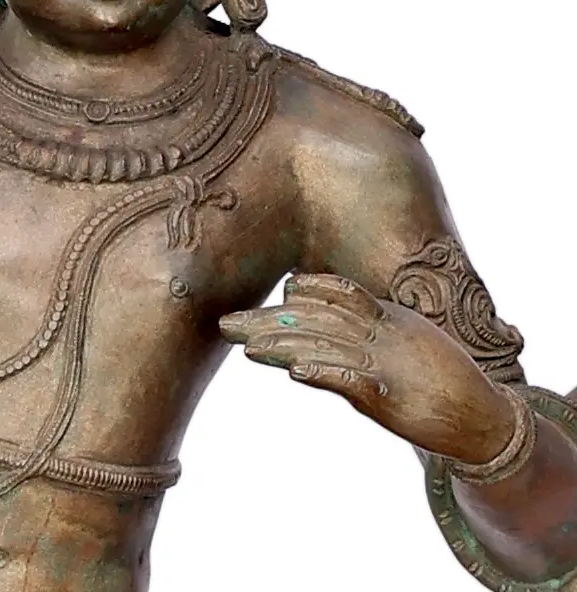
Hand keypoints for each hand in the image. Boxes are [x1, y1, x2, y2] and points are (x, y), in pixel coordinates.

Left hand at [220, 273, 517, 465]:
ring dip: (283, 343)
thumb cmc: (438, 381)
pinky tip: (294, 371)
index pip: (336, 292)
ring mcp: (384, 362)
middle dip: (269, 319)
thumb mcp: (400, 348)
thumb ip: (362, 339)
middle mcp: (381, 332)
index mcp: (386, 317)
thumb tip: (316, 342)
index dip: (300, 292)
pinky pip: (350, 380)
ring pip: (324, 343)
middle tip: (226, 323)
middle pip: (316, 317)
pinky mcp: (389, 397)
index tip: (270, 297)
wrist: (485, 418)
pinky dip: (322, 371)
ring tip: (248, 345)